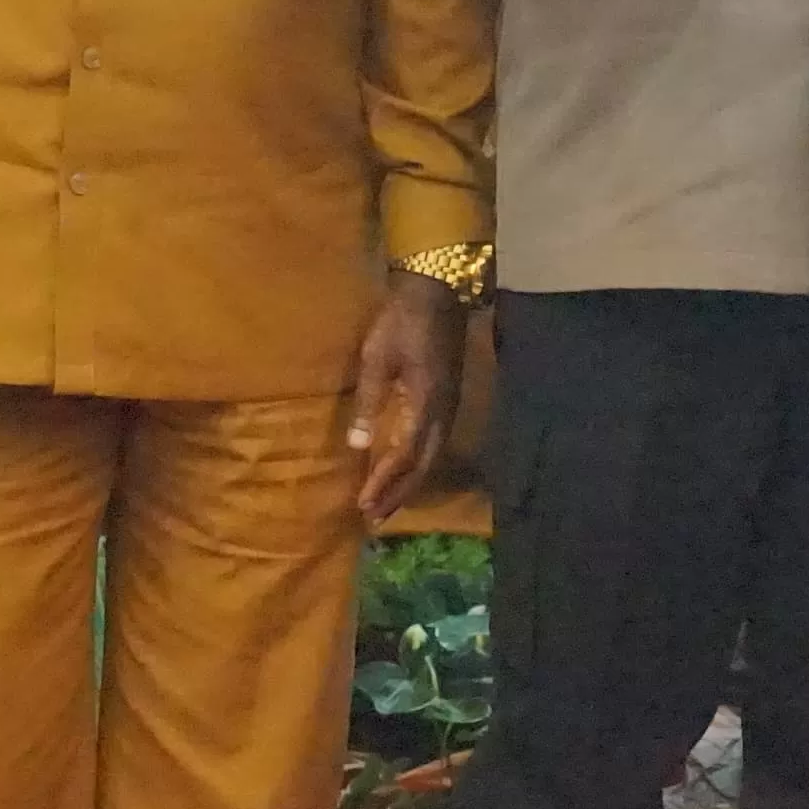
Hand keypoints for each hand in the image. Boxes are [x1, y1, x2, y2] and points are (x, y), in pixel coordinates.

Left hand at [344, 270, 468, 522]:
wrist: (437, 290)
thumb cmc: (401, 320)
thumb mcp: (376, 357)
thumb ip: (368, 402)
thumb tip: (357, 446)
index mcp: (426, 401)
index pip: (404, 454)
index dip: (384, 482)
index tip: (363, 504)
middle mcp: (443, 410)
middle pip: (424, 464)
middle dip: (399, 493)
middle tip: (375, 518)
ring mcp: (451, 404)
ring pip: (433, 456)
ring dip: (410, 482)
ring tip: (387, 503)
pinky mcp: (450, 398)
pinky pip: (436, 442)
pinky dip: (419, 463)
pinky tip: (406, 469)